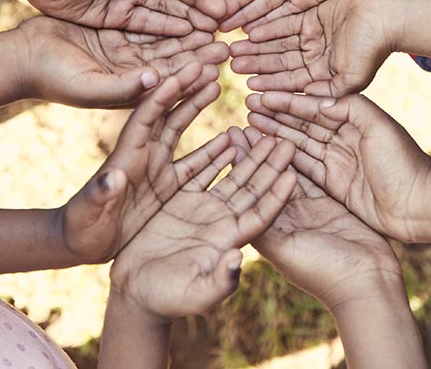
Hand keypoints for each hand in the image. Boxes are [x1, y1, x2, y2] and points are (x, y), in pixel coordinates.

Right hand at [15, 16, 228, 108]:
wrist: (21, 57)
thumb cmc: (51, 78)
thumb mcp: (89, 87)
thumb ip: (124, 87)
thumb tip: (156, 81)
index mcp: (130, 93)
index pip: (170, 84)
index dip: (194, 74)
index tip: (219, 65)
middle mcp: (132, 74)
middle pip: (173, 62)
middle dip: (200, 53)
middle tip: (229, 43)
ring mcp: (124, 54)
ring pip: (164, 41)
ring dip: (188, 33)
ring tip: (215, 23)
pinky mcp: (115, 33)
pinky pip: (147, 23)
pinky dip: (166, 17)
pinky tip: (185, 7)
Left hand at [59, 63, 226, 262]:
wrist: (82, 244)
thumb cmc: (80, 227)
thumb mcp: (88, 211)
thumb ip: (101, 193)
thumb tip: (111, 176)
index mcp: (126, 155)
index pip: (147, 115)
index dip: (164, 92)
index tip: (184, 70)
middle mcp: (144, 155)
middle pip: (169, 115)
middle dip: (187, 89)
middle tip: (209, 65)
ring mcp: (158, 170)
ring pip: (182, 132)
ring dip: (199, 109)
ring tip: (219, 84)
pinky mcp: (168, 188)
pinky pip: (197, 164)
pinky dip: (214, 150)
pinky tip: (233, 138)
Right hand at [109, 132, 296, 318]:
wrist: (136, 291)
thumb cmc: (167, 298)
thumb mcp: (195, 293)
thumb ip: (218, 281)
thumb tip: (237, 261)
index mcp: (230, 240)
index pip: (262, 213)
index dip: (278, 194)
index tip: (293, 172)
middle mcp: (223, 222)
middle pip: (254, 189)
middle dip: (271, 165)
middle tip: (288, 139)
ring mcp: (205, 210)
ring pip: (233, 176)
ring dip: (250, 154)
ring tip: (266, 131)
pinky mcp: (182, 200)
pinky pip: (205, 171)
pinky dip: (218, 153)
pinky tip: (230, 135)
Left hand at [227, 127, 402, 310]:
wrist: (368, 281)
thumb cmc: (324, 274)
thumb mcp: (286, 254)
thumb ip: (263, 235)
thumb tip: (234, 218)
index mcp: (265, 234)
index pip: (246, 194)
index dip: (236, 166)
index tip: (228, 139)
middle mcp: (281, 222)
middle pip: (261, 181)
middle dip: (250, 153)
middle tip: (238, 124)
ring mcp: (303, 213)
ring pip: (285, 174)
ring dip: (275, 151)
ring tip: (263, 125)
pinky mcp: (326, 205)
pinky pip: (310, 175)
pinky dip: (301, 158)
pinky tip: (293, 136)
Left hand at [230, 0, 399, 95]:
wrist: (388, 13)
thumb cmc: (374, 48)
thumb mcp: (353, 79)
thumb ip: (331, 95)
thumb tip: (310, 111)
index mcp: (324, 76)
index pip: (291, 84)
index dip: (270, 87)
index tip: (249, 90)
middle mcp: (316, 57)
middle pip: (280, 63)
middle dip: (257, 66)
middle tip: (231, 68)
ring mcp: (313, 35)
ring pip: (278, 43)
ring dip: (257, 47)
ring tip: (234, 50)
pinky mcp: (312, 14)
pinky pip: (285, 22)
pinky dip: (268, 27)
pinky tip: (249, 32)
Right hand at [246, 92, 430, 243]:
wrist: (419, 204)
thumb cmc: (402, 162)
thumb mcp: (377, 125)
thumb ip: (348, 108)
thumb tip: (316, 101)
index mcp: (354, 120)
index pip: (314, 107)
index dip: (288, 102)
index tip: (262, 94)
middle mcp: (343, 139)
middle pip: (302, 125)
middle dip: (276, 116)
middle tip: (248, 107)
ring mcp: (337, 163)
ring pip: (299, 145)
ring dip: (275, 135)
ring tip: (249, 125)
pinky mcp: (333, 186)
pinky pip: (304, 168)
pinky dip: (285, 160)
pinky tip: (265, 152)